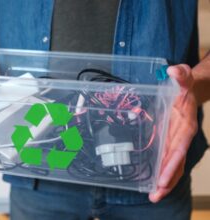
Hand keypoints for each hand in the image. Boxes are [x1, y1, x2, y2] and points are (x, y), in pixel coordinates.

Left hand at [149, 64, 197, 202]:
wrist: (191, 88)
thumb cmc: (185, 85)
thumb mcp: (183, 78)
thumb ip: (180, 76)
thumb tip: (173, 70)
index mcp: (185, 126)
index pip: (179, 149)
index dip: (171, 164)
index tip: (163, 179)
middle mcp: (182, 137)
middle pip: (175, 163)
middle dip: (167, 180)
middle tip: (155, 196)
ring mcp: (176, 141)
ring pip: (172, 165)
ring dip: (165, 181)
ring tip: (154, 196)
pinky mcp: (170, 141)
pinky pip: (168, 160)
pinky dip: (163, 172)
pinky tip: (154, 183)